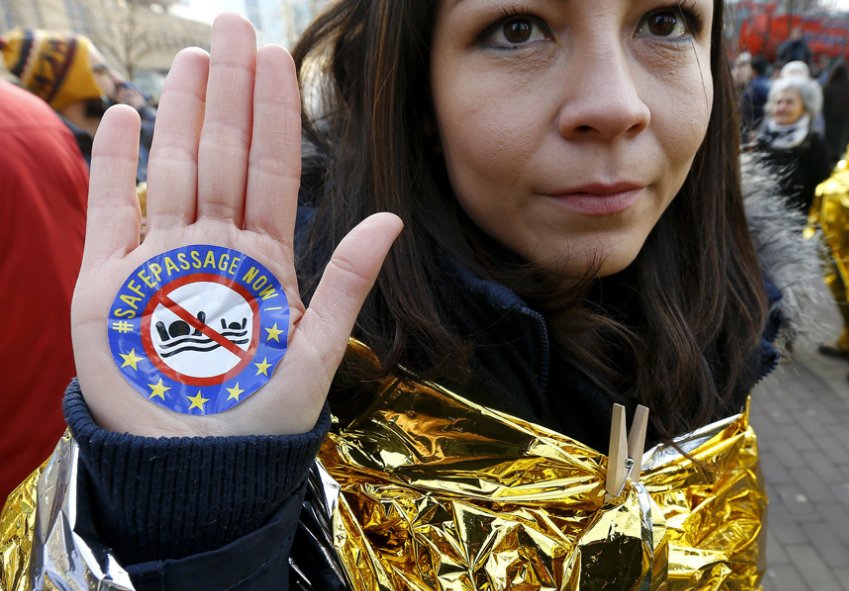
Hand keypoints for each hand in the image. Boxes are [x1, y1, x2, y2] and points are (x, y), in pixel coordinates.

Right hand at [71, 14, 401, 436]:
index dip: (275, 112)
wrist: (198, 468)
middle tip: (232, 26)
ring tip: (191, 60)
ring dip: (182, 114)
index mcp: (265, 258)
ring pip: (173, 170)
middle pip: (223, 155)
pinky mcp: (110, 284)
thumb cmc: (262, 416)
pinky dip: (117, 166)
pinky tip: (127, 118)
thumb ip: (348, 282)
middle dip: (230, 93)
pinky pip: (112, 212)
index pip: (272, 169)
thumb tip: (390, 219)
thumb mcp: (319, 350)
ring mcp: (161, 259)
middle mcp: (214, 247)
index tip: (275, 57)